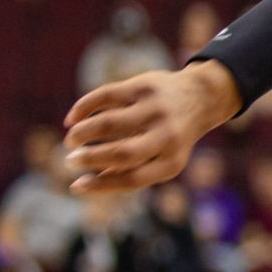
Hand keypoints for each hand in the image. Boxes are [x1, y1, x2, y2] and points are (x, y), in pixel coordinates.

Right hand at [63, 62, 241, 193]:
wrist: (201, 97)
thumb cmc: (171, 137)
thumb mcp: (161, 158)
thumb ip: (129, 172)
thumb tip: (81, 186)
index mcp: (172, 161)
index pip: (134, 178)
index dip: (102, 185)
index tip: (76, 186)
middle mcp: (167, 135)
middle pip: (122, 152)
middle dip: (90, 158)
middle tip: (69, 160)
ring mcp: (156, 109)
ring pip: (109, 123)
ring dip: (82, 133)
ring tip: (72, 140)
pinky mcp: (144, 86)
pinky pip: (104, 96)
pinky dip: (83, 108)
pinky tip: (72, 119)